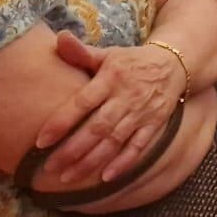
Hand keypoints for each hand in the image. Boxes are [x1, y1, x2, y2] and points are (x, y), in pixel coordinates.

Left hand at [33, 32, 188, 185]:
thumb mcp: (108, 53)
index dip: (62, 122)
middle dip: (72, 150)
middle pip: (97, 128)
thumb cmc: (131, 61)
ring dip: (92, 161)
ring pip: (114, 141)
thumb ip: (81, 52)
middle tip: (49, 169)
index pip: (82, 103)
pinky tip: (106, 178)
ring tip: (68, 178)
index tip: (40, 141)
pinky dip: (124, 163)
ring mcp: (142, 112)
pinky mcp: (155, 124)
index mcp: (111, 78)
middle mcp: (126, 97)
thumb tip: (59, 38)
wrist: (175, 62)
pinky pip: (139, 146)